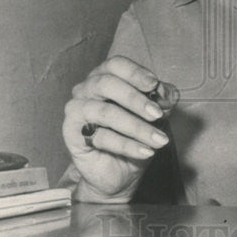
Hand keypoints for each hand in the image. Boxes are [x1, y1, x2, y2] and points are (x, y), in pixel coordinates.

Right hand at [62, 55, 178, 198]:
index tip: (154, 84)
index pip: (116, 65)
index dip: (135, 72)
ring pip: (105, 112)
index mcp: (105, 76)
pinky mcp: (71, 133)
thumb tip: (165, 92)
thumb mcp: (155, 115)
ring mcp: (76, 110)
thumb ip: (161, 99)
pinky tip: (146, 151)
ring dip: (136, 126)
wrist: (120, 171)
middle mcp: (86, 89)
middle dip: (135, 99)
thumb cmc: (135, 135)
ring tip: (159, 140)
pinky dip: (128, 145)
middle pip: (107, 84)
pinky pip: (101, 137)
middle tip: (158, 114)